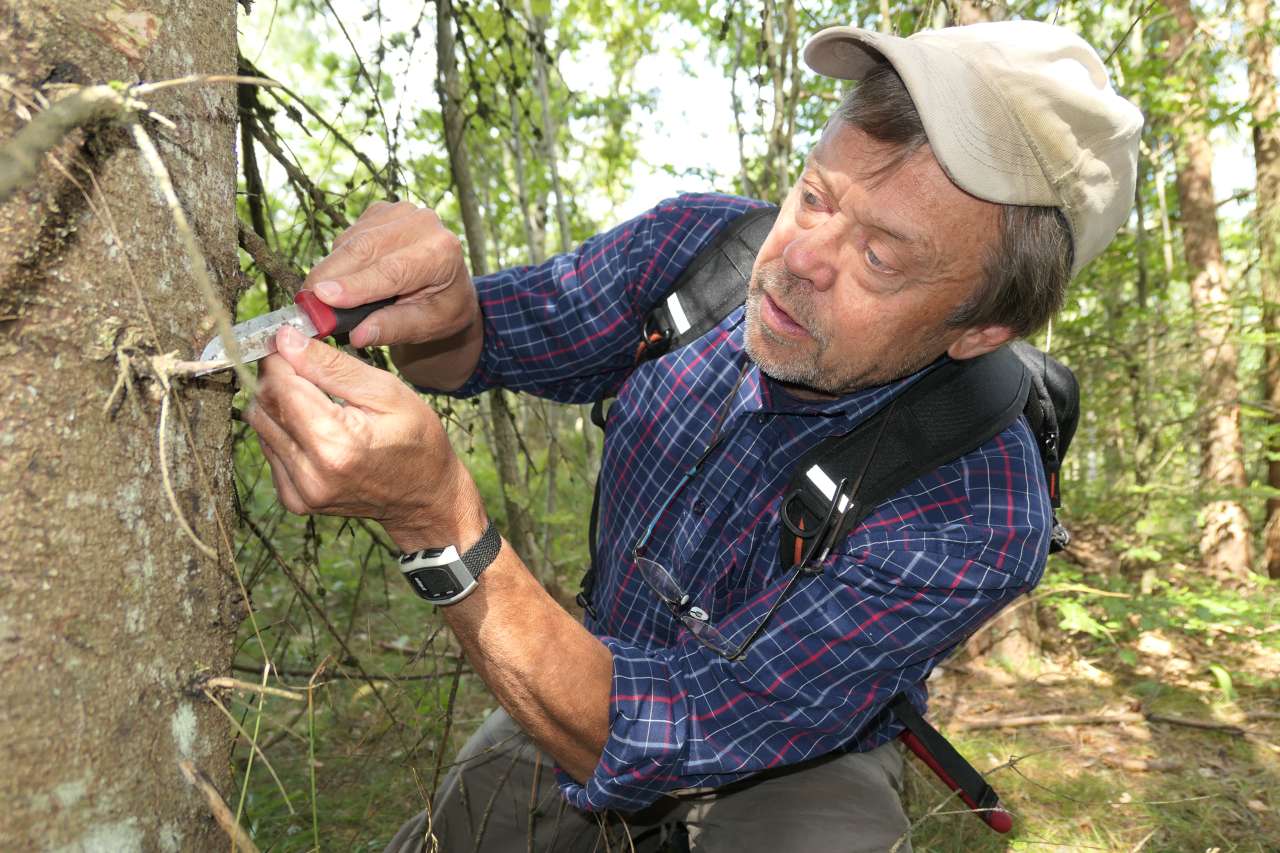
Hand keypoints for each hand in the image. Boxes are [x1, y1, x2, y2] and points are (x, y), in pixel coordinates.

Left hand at [245, 325, 485, 549]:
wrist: (425, 497)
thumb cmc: (417, 440)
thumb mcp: (386, 392)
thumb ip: (332, 366)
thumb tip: (286, 340)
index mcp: (337, 444)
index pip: (279, 387)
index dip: (279, 358)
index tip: (290, 341)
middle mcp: (311, 473)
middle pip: (263, 406)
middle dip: (278, 378)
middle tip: (305, 366)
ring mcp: (300, 492)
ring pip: (260, 427)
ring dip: (279, 404)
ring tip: (316, 399)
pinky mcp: (295, 500)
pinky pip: (270, 450)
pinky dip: (285, 431)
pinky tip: (314, 429)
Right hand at [304, 201, 476, 348]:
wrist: (449, 286)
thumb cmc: (440, 310)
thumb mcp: (425, 327)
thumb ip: (392, 329)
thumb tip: (357, 335)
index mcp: (442, 253)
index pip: (392, 269)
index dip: (354, 284)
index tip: (321, 297)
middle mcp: (423, 223)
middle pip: (364, 249)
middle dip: (329, 277)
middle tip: (304, 306)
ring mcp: (401, 212)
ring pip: (350, 242)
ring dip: (330, 272)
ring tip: (325, 302)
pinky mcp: (381, 211)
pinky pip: (347, 237)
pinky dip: (338, 261)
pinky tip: (346, 280)